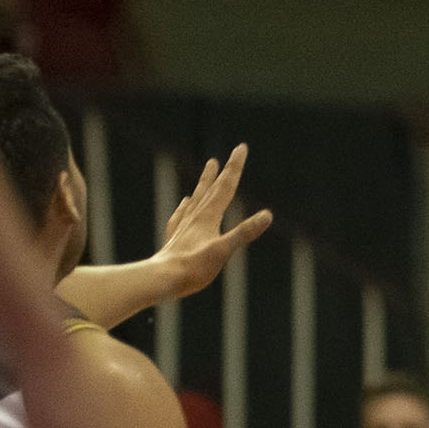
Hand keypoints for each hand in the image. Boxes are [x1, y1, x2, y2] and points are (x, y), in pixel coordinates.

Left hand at [155, 144, 270, 298]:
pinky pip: (181, 215)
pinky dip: (186, 205)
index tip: (240, 147)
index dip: (234, 166)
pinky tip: (185, 202)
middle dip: (222, 170)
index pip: (225, 187)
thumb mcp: (223, 251)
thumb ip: (244, 232)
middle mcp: (195, 217)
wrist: (161, 279)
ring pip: (196, 197)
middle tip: (228, 153)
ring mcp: (184, 226)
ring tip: (209, 168)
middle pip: (211, 188)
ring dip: (205, 182)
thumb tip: (267, 216)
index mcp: (208, 217)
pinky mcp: (175, 238)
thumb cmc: (193, 268)